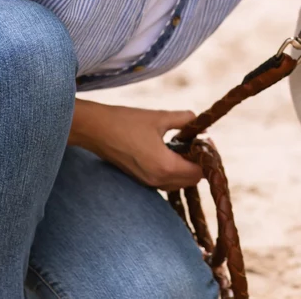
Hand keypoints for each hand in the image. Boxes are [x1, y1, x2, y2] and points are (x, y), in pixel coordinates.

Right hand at [69, 99, 203, 189]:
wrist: (95, 130)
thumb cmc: (126, 122)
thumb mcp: (160, 117)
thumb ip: (185, 120)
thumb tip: (200, 122)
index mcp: (165, 166)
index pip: (199, 172)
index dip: (206, 157)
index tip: (206, 139)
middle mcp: (157, 180)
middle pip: (191, 181)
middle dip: (198, 163)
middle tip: (198, 141)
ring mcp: (146, 183)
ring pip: (178, 183)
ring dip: (186, 168)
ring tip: (185, 145)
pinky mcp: (139, 180)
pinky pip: (165, 181)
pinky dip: (173, 170)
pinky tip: (170, 151)